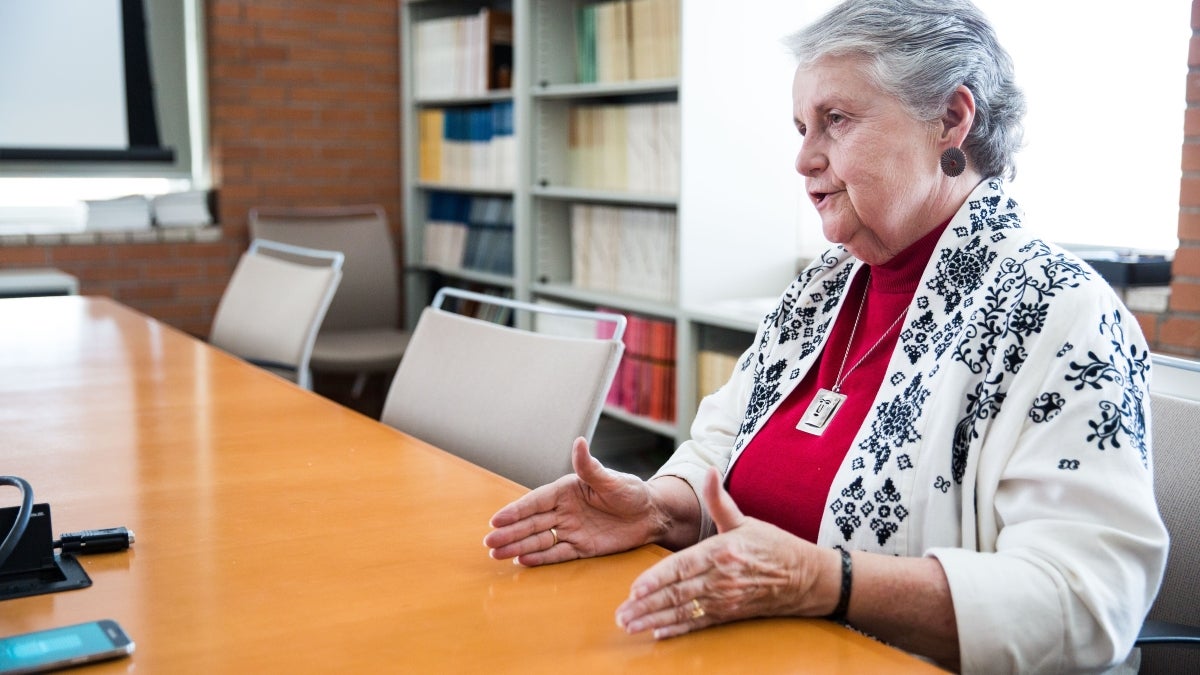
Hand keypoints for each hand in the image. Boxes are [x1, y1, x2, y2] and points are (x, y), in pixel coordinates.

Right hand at [484, 437, 665, 565]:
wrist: (652, 516)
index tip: (496, 520)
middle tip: (488, 542)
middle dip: (509, 533)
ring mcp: (571, 530)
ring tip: (496, 554)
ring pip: (539, 540)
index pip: (536, 502)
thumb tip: (578, 442)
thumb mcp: (612, 480)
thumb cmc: (632, 492)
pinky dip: (541, 558)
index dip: (515, 511)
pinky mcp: (582, 548)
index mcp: (567, 491)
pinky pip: (557, 554)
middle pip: (532, 523)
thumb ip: (591, 467)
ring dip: (518, 546)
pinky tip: (522, 561)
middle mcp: (564, 511)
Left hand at [614, 468, 838, 637]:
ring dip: (655, 619)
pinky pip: (700, 624)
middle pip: (678, 593)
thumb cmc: (774, 546)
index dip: (657, 579)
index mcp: (721, 552)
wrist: (808, 578)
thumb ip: (719, 499)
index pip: (682, 566)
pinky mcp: (731, 614)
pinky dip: (678, 630)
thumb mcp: (744, 519)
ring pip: (684, 611)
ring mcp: (726, 599)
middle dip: (646, 605)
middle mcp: (722, 579)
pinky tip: (658, 633)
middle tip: (621, 615)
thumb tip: (709, 470)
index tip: (634, 588)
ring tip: (630, 626)